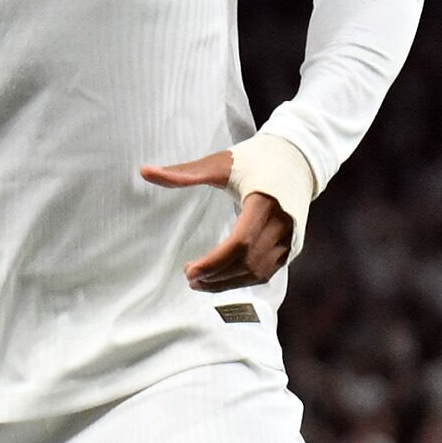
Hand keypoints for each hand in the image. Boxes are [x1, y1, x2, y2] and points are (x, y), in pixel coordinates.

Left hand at [144, 157, 294, 288]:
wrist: (298, 159)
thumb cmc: (253, 159)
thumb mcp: (218, 163)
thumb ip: (183, 173)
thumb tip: (144, 171)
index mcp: (264, 202)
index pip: (240, 243)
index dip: (214, 262)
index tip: (188, 270)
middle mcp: (283, 223)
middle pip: (247, 262)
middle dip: (216, 276)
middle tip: (189, 277)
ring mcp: (291, 237)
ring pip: (259, 272)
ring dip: (228, 283)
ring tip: (200, 282)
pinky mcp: (293, 245)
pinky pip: (268, 271)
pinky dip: (243, 280)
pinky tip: (221, 280)